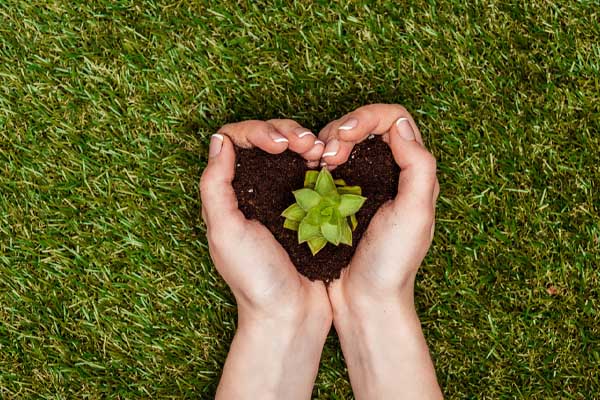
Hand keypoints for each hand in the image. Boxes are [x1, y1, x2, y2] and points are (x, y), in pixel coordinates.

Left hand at [200, 120, 330, 399]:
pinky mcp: (311, 205)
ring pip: (292, 149)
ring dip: (305, 140)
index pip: (236, 140)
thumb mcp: (225, 231)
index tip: (277, 146)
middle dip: (286, 131)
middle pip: (266, 137)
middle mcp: (255, 188)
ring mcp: (284, 195)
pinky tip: (330, 163)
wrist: (292, 313)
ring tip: (320, 151)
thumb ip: (215, 185)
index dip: (257, 131)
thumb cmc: (255, 277)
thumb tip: (219, 139)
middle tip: (305, 144)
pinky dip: (321, 160)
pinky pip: (313, 170)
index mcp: (231, 191)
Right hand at [322, 104, 441, 398]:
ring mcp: (361, 183)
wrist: (364, 300)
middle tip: (329, 156)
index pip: (393, 119)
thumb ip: (417, 167)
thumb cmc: (392, 262)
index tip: (345, 137)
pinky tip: (310, 174)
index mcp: (412, 171)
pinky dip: (315, 161)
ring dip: (326, 143)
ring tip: (319, 164)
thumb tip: (400, 125)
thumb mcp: (415, 215)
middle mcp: (388, 171)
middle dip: (343, 129)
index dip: (366, 117)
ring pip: (342, 141)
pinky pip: (326, 165)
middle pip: (364, 125)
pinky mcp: (336, 197)